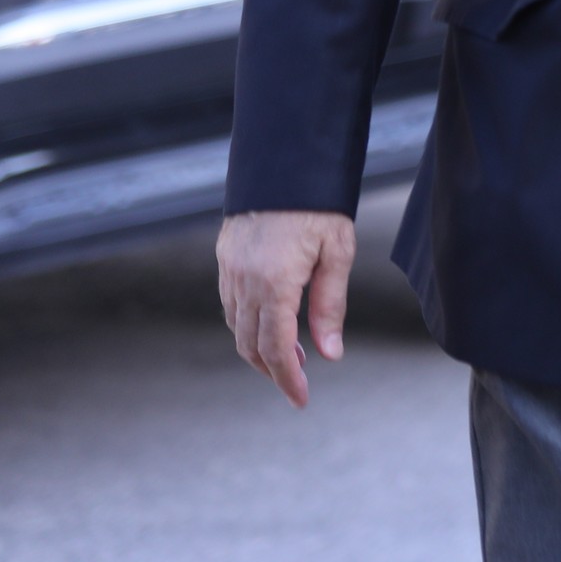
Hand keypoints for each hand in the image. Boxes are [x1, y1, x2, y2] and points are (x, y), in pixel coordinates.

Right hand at [218, 208, 358, 408]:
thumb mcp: (336, 254)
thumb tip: (330, 353)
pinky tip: (270, 321)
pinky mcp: (224, 257)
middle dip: (272, 369)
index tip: (301, 399)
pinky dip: (246, 322)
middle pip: (250, 344)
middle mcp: (244, 281)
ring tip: (288, 354)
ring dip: (258, 347)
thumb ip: (330, 306)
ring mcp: (229, 269)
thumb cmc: (318, 206)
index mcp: (274, 283)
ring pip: (236, 325)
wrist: (285, 162)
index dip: (287, 379)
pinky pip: (229, 302)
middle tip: (297, 381)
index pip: (276, 348)